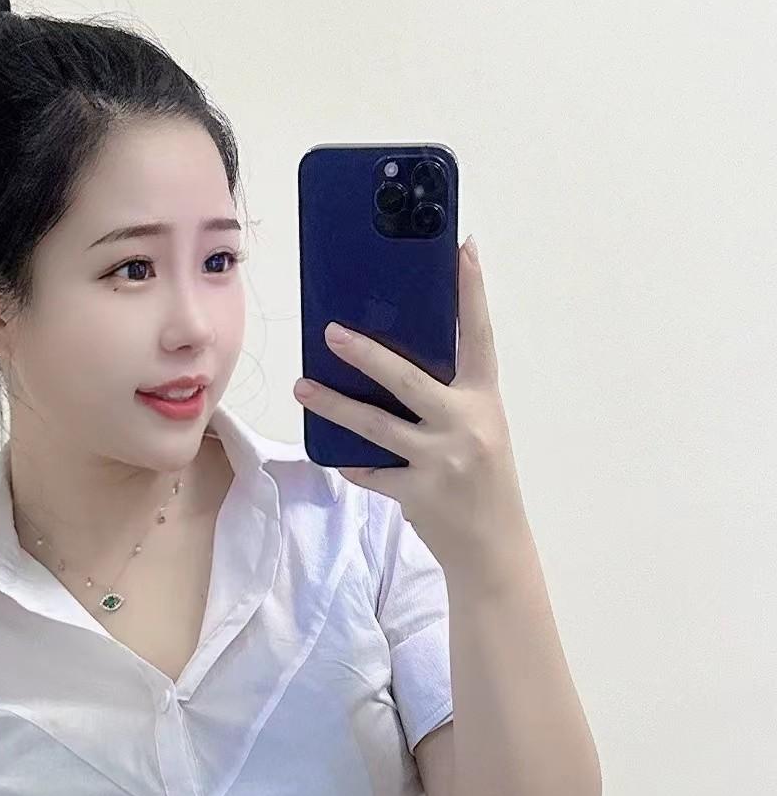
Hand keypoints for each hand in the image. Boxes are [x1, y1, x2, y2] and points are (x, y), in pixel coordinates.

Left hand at [294, 236, 532, 584]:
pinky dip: (351, 463)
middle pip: (407, 378)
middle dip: (366, 354)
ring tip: (302, 386)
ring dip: (333, 405)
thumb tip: (392, 364)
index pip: (479, 336)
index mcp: (483, 400)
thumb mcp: (480, 429)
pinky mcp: (418, 495)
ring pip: (374, 426)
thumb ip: (448, 398)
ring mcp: (441, 461)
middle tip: (330, 332)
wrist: (493, 547)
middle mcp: (465, 425)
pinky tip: (333, 454)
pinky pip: (370, 472)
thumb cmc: (482, 479)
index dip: (472, 291)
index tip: (463, 248)